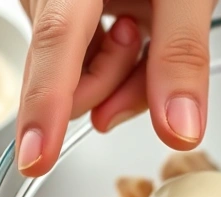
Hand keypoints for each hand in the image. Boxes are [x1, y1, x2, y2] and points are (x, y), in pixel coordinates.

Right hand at [16, 0, 217, 176]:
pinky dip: (119, 68)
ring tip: (142, 31)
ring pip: (80, 77)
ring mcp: (52, 5)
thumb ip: (183, 57)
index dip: (46, 106)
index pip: (56, 44)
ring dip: (122, 76)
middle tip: (144, 43)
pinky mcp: (59, 15)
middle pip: (68, 72)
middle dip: (116, 84)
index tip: (37, 158)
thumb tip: (179, 129)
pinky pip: (84, 65)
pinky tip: (134, 38)